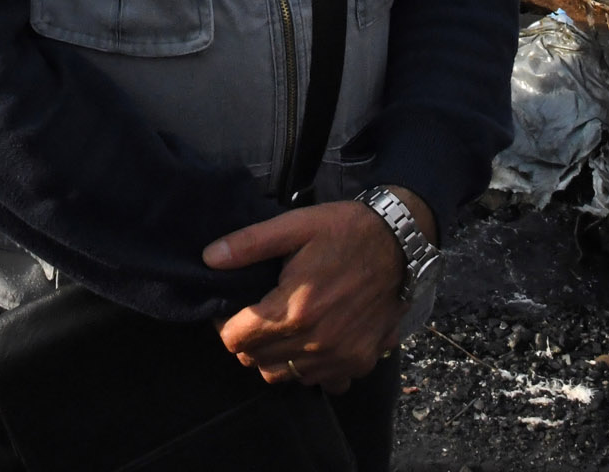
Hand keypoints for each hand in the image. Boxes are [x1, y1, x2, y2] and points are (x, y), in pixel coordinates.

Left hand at [203, 188, 430, 391]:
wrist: (400, 242)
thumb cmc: (344, 230)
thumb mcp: (295, 226)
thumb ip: (249, 244)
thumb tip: (209, 258)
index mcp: (294, 310)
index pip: (236, 339)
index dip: (225, 324)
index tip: (231, 309)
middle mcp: (315, 342)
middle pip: (256, 361)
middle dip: (247, 340)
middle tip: (255, 315)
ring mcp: (339, 358)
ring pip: (284, 377)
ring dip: (274, 357)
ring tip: (281, 328)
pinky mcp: (359, 362)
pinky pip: (322, 383)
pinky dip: (311, 370)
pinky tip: (313, 343)